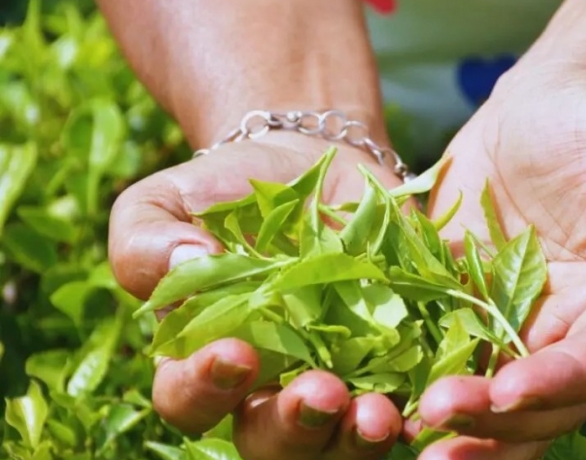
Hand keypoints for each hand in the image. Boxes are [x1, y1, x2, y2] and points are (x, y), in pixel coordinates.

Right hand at [108, 135, 404, 459]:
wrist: (307, 166)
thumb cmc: (225, 193)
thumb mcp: (167, 202)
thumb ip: (144, 240)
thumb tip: (185, 262)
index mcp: (203, 361)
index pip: (190, 400)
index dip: (205, 388)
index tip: (236, 354)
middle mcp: (269, 386)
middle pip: (269, 439)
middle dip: (294, 426)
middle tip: (320, 395)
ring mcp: (335, 379)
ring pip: (337, 440)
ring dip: (356, 438)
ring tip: (377, 415)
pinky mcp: (392, 361)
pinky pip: (405, 402)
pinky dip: (416, 411)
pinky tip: (428, 402)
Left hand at [415, 66, 585, 458]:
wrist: (545, 104)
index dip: (559, 381)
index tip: (508, 391)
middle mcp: (571, 328)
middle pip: (544, 401)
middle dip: (494, 421)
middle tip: (435, 419)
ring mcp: (513, 322)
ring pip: (491, 396)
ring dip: (455, 424)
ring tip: (401, 432)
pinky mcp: (463, 303)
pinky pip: (441, 349)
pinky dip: (413, 376)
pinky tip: (376, 393)